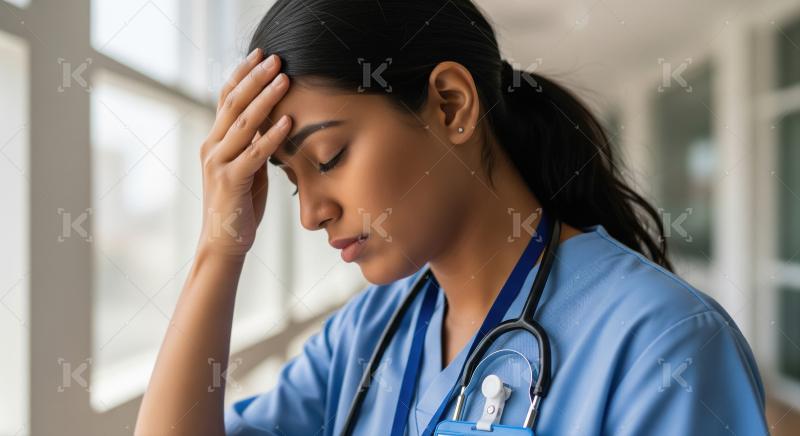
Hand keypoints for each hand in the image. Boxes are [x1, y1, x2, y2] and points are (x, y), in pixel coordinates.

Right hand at [197, 48, 291, 257]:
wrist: (224, 242)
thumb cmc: (240, 205)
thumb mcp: (247, 168)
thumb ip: (253, 145)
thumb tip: (272, 121)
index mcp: (215, 141)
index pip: (226, 99)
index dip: (243, 74)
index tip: (261, 54)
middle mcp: (212, 147)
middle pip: (233, 103)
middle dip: (255, 78)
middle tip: (276, 57)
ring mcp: (218, 163)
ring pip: (243, 124)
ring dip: (266, 99)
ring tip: (284, 78)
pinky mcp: (230, 181)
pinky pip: (254, 154)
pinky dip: (272, 136)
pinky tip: (288, 121)